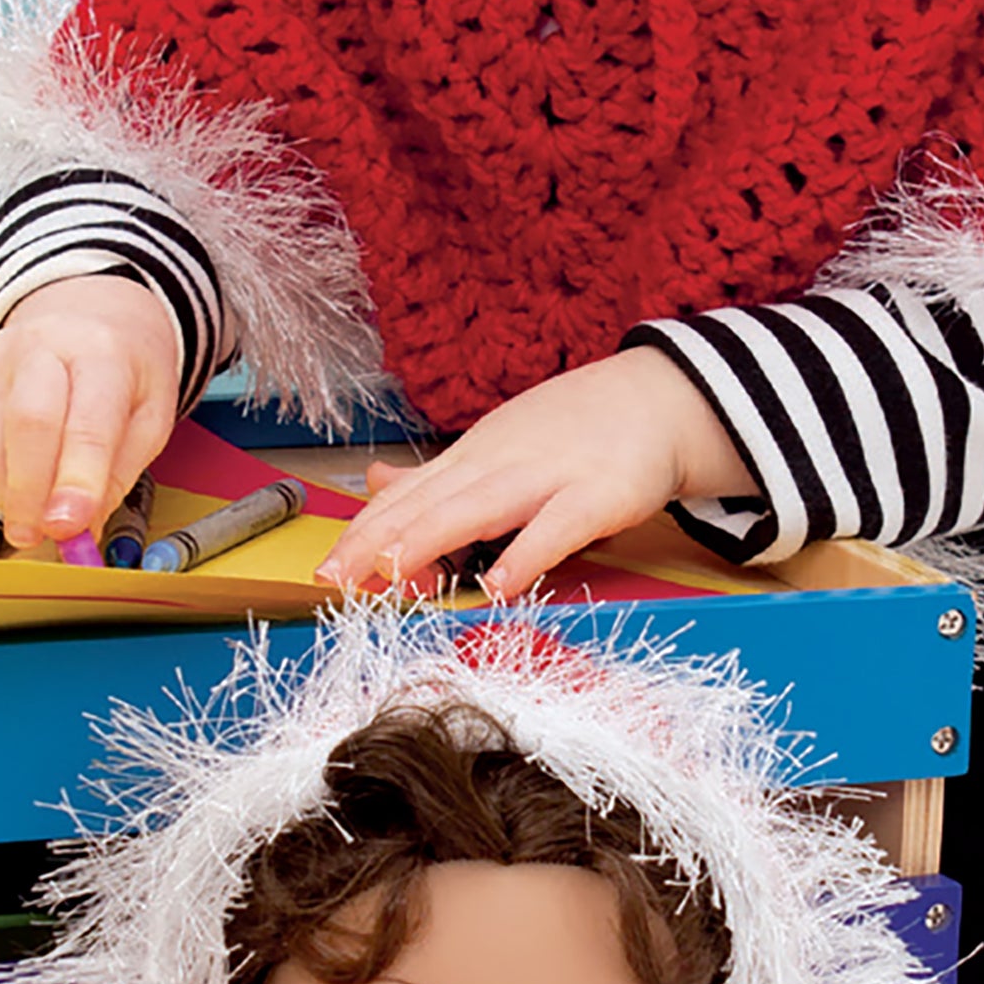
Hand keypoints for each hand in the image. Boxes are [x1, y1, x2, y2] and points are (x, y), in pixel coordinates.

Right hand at [0, 277, 181, 551]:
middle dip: (30, 492)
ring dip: (4, 492)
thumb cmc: (121, 375)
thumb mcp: (148, 419)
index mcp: (101, 353)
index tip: (69, 527)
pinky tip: (12, 486)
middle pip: (27, 424)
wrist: (86, 319)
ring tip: (30, 516)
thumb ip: (117, 475)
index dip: (77, 481)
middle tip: (38, 535)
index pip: (88, 423)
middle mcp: (42, 346)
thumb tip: (81, 531)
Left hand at [322, 354, 751, 602]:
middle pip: (428, 504)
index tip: (325, 568)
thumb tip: (374, 484)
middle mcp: (499, 463)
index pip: (406, 498)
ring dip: (430, 540)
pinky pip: (557, 527)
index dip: (364, 532)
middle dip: (377, 542)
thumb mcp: (494, 444)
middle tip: (333, 578)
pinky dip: (528, 555)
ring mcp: (549, 476)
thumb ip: (435, 476)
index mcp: (472, 458)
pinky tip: (500, 586)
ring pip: (479, 510)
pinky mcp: (599, 496)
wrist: (658, 397)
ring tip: (389, 576)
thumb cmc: (573, 431)